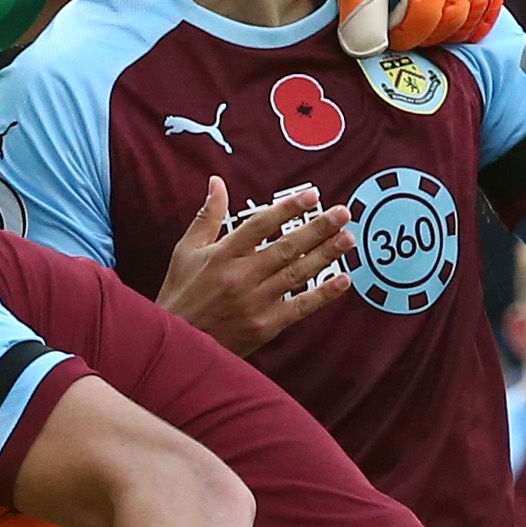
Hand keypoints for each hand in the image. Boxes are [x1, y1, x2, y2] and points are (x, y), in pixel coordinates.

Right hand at [155, 176, 355, 356]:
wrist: (178, 345)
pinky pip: (300, 307)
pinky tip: (343, 281)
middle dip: (318, 228)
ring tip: (347, 238)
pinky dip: (323, 294)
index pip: (261, 224)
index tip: (312, 196)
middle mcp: (241, 276)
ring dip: (325, 255)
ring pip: (297, 273)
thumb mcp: (186, 251)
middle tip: (342, 213)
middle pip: (286, 247)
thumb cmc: (181, 295)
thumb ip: (208, 216)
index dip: (288, 208)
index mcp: (223, 255)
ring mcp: (255, 302)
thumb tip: (217, 182)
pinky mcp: (265, 326)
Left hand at [334, 0, 507, 56]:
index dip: (409, 36)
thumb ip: (362, 5)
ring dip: (459, 28)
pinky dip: (488, 9)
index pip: (427, 11)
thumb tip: (370, 48)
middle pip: (455, 10)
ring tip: (434, 39)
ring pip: (478, 0)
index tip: (391, 42)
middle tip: (409, 42)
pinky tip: (474, 30)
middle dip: (432, 35)